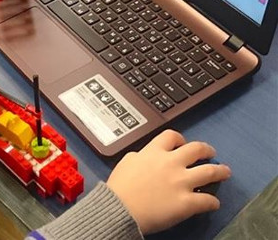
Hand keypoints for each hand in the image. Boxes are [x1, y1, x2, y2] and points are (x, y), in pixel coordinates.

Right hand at [106, 129, 231, 233]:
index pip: (172, 136)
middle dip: (207, 150)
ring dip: (220, 171)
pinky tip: (214, 203)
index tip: (183, 144)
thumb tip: (145, 157)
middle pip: (197, 150)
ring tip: (225, 172)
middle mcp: (170, 163)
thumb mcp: (126, 162)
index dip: (181, 139)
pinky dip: (213, 202)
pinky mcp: (186, 202)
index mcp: (153, 152)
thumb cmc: (119, 188)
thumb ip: (140, 157)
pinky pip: (207, 200)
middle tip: (211, 153)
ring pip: (209, 171)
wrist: (120, 208)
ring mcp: (181, 182)